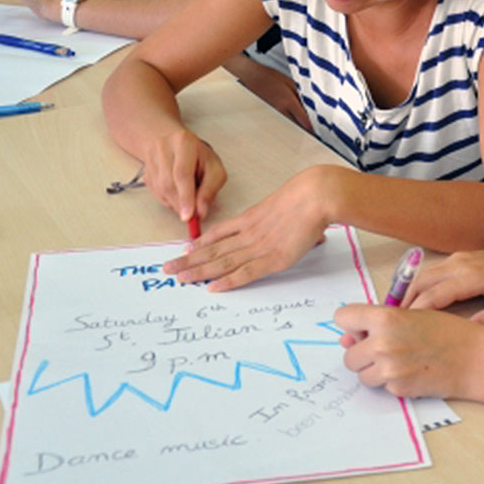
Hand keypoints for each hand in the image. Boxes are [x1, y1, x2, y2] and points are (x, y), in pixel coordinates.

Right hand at [142, 128, 226, 223]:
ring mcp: (150, 160)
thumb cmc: (197, 155)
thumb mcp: (213, 166)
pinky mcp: (145, 173)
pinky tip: (177, 193)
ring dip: (176, 203)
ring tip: (188, 198)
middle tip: (192, 215)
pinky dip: (168, 200)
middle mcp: (163, 149)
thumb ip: (210, 189)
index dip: (186, 197)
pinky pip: (156, 194)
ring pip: (161, 191)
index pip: (182, 173)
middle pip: (168, 184)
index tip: (188, 216)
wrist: (169, 139)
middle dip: (181, 204)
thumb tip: (200, 212)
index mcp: (183, 143)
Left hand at [162, 164, 346, 289]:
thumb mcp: (285, 204)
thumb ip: (280, 217)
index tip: (186, 250)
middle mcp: (249, 234)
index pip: (220, 233)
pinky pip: (244, 273)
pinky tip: (211, 287)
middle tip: (168, 268)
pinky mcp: (272, 259)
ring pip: (222, 262)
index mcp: (251, 219)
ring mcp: (258, 247)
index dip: (201, 242)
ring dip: (199, 271)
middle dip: (189, 260)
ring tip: (179, 278)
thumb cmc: (307, 197)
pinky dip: (227, 281)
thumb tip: (285, 225)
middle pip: (213, 249)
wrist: (316, 196)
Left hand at [334, 304, 483, 397]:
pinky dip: (392, 382)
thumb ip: (377, 323)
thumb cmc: (446, 331)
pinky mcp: (398, 388)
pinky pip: (381, 386)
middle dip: (362, 353)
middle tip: (385, 348)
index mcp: (385, 317)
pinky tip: (412, 371)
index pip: (342, 317)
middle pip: (348, 354)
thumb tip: (347, 339)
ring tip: (400, 360)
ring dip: (374, 370)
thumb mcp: (411, 315)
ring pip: (361, 374)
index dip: (351, 324)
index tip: (361, 329)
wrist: (473, 357)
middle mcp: (383, 343)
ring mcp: (389, 369)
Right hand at [405, 242, 483, 325]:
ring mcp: (459, 258)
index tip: (404, 328)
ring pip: (423, 275)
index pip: (436, 293)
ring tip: (397, 318)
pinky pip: (432, 273)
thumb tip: (469, 332)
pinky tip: (414, 305)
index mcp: (474, 274)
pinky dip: (418, 287)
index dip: (418, 311)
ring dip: (408, 295)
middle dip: (405, 304)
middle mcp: (462, 263)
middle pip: (422, 282)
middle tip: (392, 326)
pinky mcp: (459, 259)